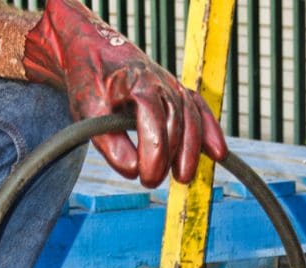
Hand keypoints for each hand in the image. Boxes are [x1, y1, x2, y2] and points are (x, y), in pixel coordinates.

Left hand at [23, 0, 227, 187]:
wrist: (93, 47)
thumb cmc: (90, 80)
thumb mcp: (86, 109)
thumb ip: (107, 141)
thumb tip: (131, 170)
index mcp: (138, 81)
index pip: (154, 119)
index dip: (154, 153)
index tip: (144, 177)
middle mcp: (161, 81)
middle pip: (176, 122)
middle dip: (169, 156)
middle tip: (151, 182)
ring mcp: (173, 85)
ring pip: (192, 119)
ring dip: (192, 151)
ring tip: (183, 177)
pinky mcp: (179, 92)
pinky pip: (200, 111)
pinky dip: (211, 131)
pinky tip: (218, 154)